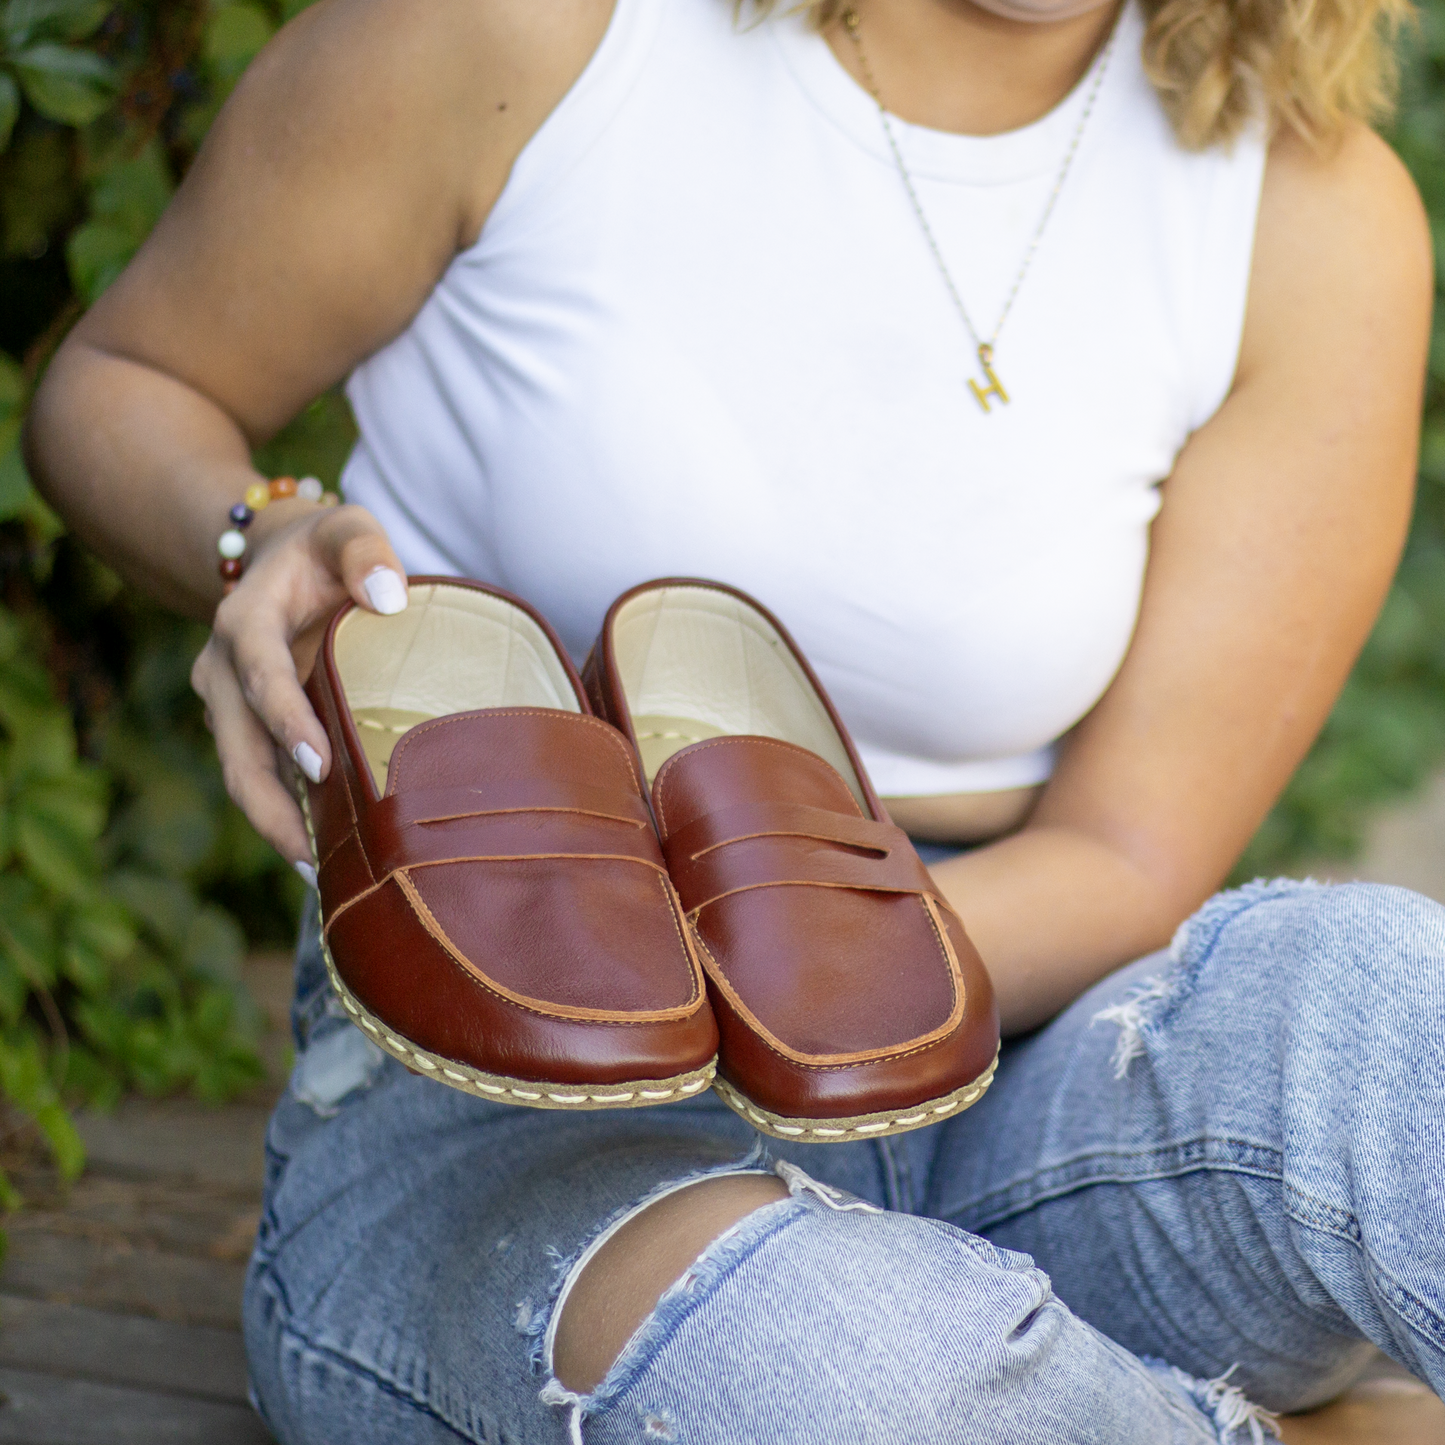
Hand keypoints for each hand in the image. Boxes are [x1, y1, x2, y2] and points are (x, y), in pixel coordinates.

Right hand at [191, 501, 407, 874]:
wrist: (277, 559)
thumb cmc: (325, 548)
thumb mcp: (346, 527)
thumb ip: (366, 550)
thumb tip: (387, 597)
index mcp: (245, 621)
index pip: (258, 672)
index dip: (284, 718)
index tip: (318, 761)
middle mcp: (222, 669)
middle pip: (237, 748)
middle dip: (271, 804)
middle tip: (315, 856)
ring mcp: (228, 704)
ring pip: (242, 775)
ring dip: (277, 825)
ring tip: (324, 876)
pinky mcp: (246, 728)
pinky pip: (260, 778)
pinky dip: (287, 817)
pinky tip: (325, 858)